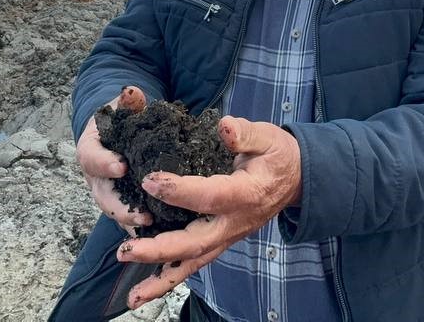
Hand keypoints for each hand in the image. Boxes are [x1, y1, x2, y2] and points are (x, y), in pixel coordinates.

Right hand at [76, 85, 152, 233]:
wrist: (118, 132)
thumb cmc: (121, 118)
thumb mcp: (122, 106)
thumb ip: (128, 101)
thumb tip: (133, 91)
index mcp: (90, 150)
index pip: (92, 158)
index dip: (104, 164)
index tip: (121, 166)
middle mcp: (96, 178)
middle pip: (103, 196)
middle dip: (121, 207)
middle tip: (143, 213)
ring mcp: (109, 193)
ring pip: (116, 213)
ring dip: (134, 223)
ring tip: (155, 229)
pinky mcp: (124, 202)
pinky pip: (130, 219)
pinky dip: (143, 229)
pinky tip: (164, 235)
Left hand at [115, 116, 302, 308]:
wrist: (296, 179)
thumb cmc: (277, 156)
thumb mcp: (268, 138)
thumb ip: (244, 134)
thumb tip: (224, 126)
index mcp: (246, 194)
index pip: (210, 196)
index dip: (179, 190)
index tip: (149, 180)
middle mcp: (235, 222)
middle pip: (196, 243)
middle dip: (160, 250)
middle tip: (127, 251)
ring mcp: (228, 236)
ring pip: (193, 262)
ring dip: (162, 279)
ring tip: (133, 297)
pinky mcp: (221, 241)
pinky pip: (195, 263)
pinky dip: (171, 277)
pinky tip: (146, 290)